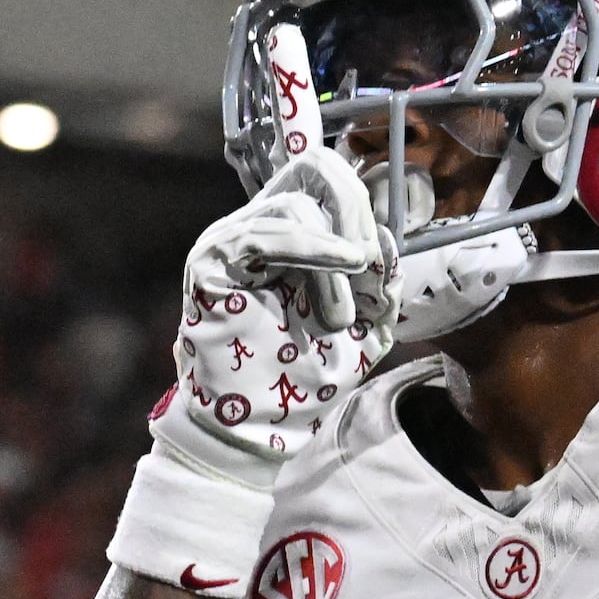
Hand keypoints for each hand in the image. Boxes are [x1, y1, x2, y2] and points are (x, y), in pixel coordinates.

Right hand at [155, 148, 393, 490]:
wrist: (259, 429)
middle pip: (313, 170)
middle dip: (354, 213)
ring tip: (337, 317)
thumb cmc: (304, 381)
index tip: (377, 254)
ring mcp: (231, 239)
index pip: (323, 172)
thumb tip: (387, 237)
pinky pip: (267, 233)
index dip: (357, 197)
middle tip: (368, 265)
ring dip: (334, 264)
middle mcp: (259, 226)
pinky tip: (346, 266)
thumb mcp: (367, 327)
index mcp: (293, 235)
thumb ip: (382, 282)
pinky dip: (314, 249)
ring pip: (298, 208)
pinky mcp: (211, 259)